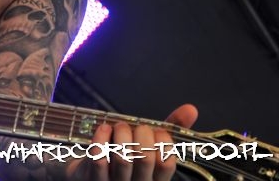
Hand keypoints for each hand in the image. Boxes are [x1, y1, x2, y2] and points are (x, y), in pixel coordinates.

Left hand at [68, 104, 198, 180]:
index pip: (167, 163)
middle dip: (142, 134)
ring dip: (122, 134)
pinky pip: (99, 158)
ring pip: (123, 159)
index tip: (157, 131)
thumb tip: (191, 109)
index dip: (164, 142)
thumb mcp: (151, 147)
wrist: (91, 176)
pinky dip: (101, 138)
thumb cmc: (127, 159)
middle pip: (145, 159)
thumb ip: (171, 129)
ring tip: (120, 126)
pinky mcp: (93, 179)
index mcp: (155, 180)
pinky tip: (104, 128)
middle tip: (137, 127)